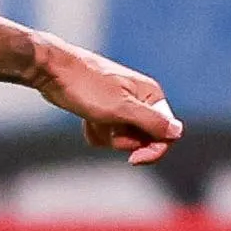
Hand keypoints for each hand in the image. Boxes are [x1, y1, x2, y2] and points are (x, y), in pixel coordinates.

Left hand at [0, 18, 181, 165]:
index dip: (153, 150)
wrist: (52, 71)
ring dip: (107, 136)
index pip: (166, 134)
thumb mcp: (120, 109)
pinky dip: (96, 132)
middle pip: (144, 139)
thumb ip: (151, 122)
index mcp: (151, 96)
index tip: (133, 159)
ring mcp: (122, 105)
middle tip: (106, 125)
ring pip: (123, 139)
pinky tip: (86, 119)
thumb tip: (178, 131)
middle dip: (123, 140)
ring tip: (93, 118)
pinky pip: (107, 134)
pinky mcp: (105, 110)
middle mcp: (141, 99)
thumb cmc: (86, 87)